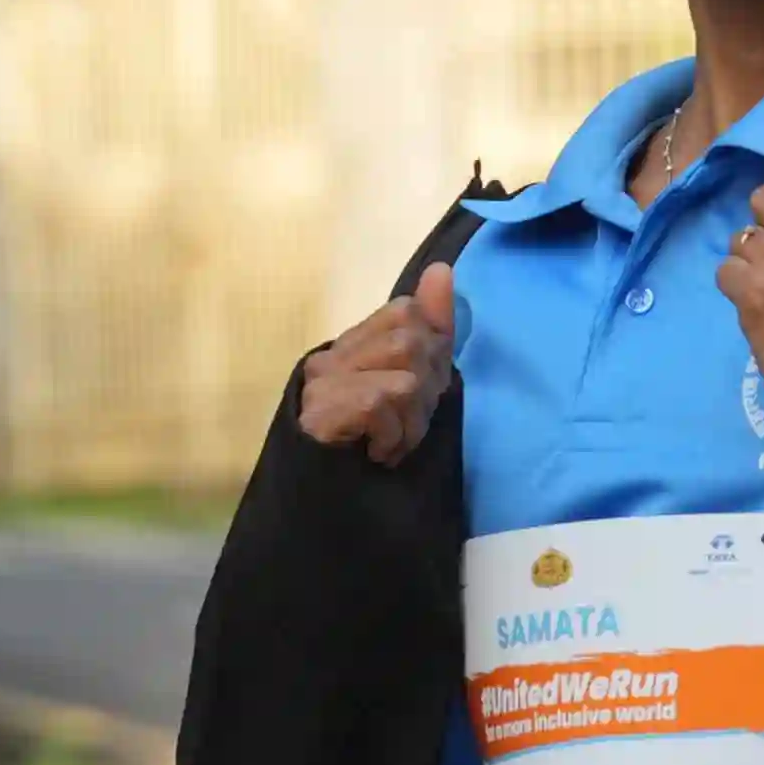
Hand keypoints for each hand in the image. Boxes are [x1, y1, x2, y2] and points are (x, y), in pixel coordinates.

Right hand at [294, 261, 459, 460]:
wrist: (323, 495)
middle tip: (407, 424)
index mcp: (352, 345)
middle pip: (410, 342)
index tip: (425, 388)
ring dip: (412, 420)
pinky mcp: (322, 410)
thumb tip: (442, 270)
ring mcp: (322, 384)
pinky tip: (379, 452)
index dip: (432, 346)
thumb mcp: (410, 386)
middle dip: (426, 391)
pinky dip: (393, 436)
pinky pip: (381, 402)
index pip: (405, 311)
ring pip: (403, 375)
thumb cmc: (369, 442)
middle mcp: (331, 357)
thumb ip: (428, 329)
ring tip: (393, 440)